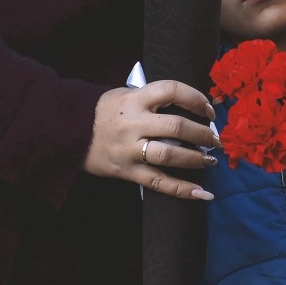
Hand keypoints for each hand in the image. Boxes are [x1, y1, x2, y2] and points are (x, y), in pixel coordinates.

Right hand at [86, 81, 217, 199]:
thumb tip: (191, 105)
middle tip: (215, 139)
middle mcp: (133, 123)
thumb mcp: (126, 94)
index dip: (196, 98)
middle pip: (176, 126)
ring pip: (169, 155)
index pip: (172, 91)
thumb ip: (153, 98)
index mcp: (135, 98)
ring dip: (196, 159)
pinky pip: (158, 182)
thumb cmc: (104, 111)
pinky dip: (182, 190)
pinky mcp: (127, 171)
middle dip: (202, 134)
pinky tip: (202, 193)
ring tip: (210, 160)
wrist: (69, 132)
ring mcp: (129, 149)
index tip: (208, 110)